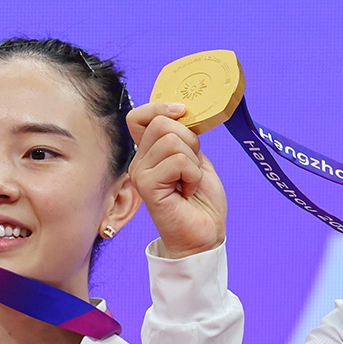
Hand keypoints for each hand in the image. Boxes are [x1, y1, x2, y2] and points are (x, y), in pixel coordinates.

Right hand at [127, 102, 226, 258]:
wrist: (204, 235)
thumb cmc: (201, 201)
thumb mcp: (196, 160)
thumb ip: (185, 138)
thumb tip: (182, 113)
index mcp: (149, 153)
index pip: (138, 116)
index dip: (160, 108)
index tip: (182, 113)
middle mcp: (140, 161)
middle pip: (162, 123)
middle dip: (190, 141)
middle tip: (192, 168)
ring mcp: (140, 173)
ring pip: (172, 141)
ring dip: (193, 163)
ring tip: (190, 183)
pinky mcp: (147, 186)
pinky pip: (177, 161)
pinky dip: (192, 175)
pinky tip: (187, 191)